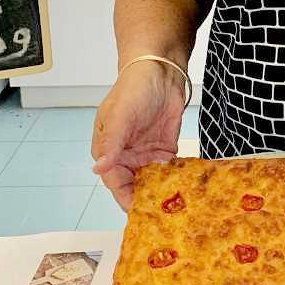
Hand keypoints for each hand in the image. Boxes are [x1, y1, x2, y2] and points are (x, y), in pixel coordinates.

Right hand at [91, 63, 184, 211]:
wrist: (161, 71)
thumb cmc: (134, 88)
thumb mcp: (119, 115)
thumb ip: (111, 143)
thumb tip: (99, 168)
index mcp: (109, 150)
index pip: (114, 181)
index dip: (125, 197)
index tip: (139, 212)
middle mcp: (126, 156)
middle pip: (133, 187)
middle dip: (145, 200)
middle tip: (161, 214)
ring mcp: (146, 154)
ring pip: (152, 182)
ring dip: (161, 193)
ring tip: (176, 206)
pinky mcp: (165, 150)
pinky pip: (168, 171)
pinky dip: (175, 180)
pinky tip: (185, 189)